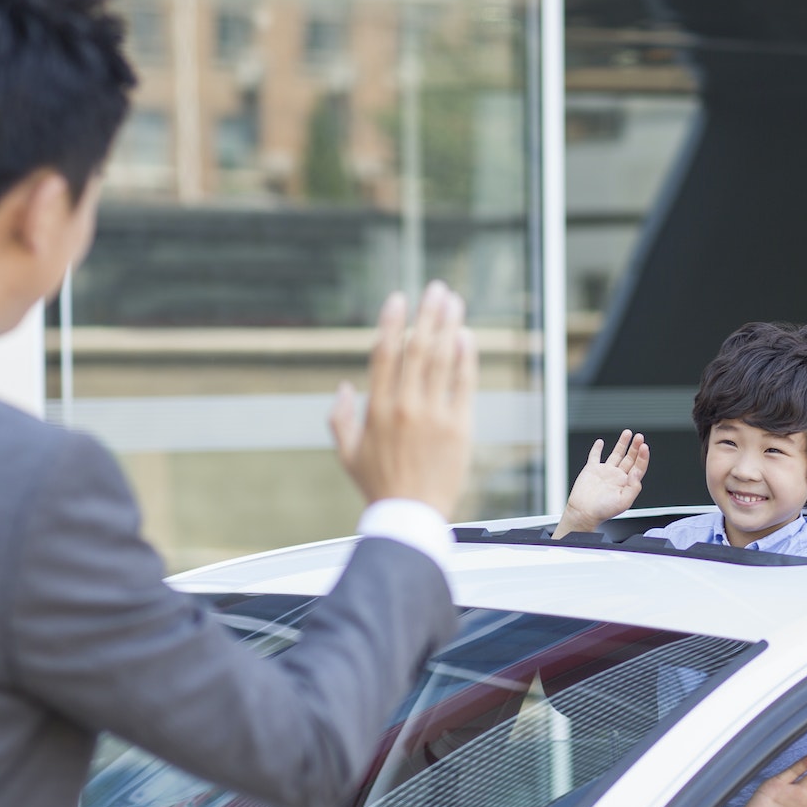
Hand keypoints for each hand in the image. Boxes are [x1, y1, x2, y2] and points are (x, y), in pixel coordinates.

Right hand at [330, 282, 474, 516]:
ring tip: (454, 302)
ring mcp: (434, 417)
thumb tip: (344, 385)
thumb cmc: (378, 486)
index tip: (399, 299)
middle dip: (427, 314)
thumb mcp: (346, 453)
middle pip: (417, 349)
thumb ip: (340, 417)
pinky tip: (467, 338)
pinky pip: (464, 385)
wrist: (409, 517)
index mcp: (376, 409)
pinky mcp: (459, 429)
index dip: (392, 322)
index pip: (384, 354)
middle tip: (436, 289)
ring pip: (442, 360)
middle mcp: (405, 407)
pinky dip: (466, 359)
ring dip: (449, 326)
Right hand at [554, 430, 647, 536]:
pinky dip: (597, 448)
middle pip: (630, 458)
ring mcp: (605, 472)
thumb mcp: (624, 502)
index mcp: (626, 483)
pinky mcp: (591, 470)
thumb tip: (636, 472)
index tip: (644, 447)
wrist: (583, 512)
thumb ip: (634, 487)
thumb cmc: (602, 511)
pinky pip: (595, 456)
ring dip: (622, 443)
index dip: (643, 457)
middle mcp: (617, 476)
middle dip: (635, 447)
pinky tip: (601, 442)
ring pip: (616, 454)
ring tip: (628, 433)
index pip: (638, 467)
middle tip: (639, 437)